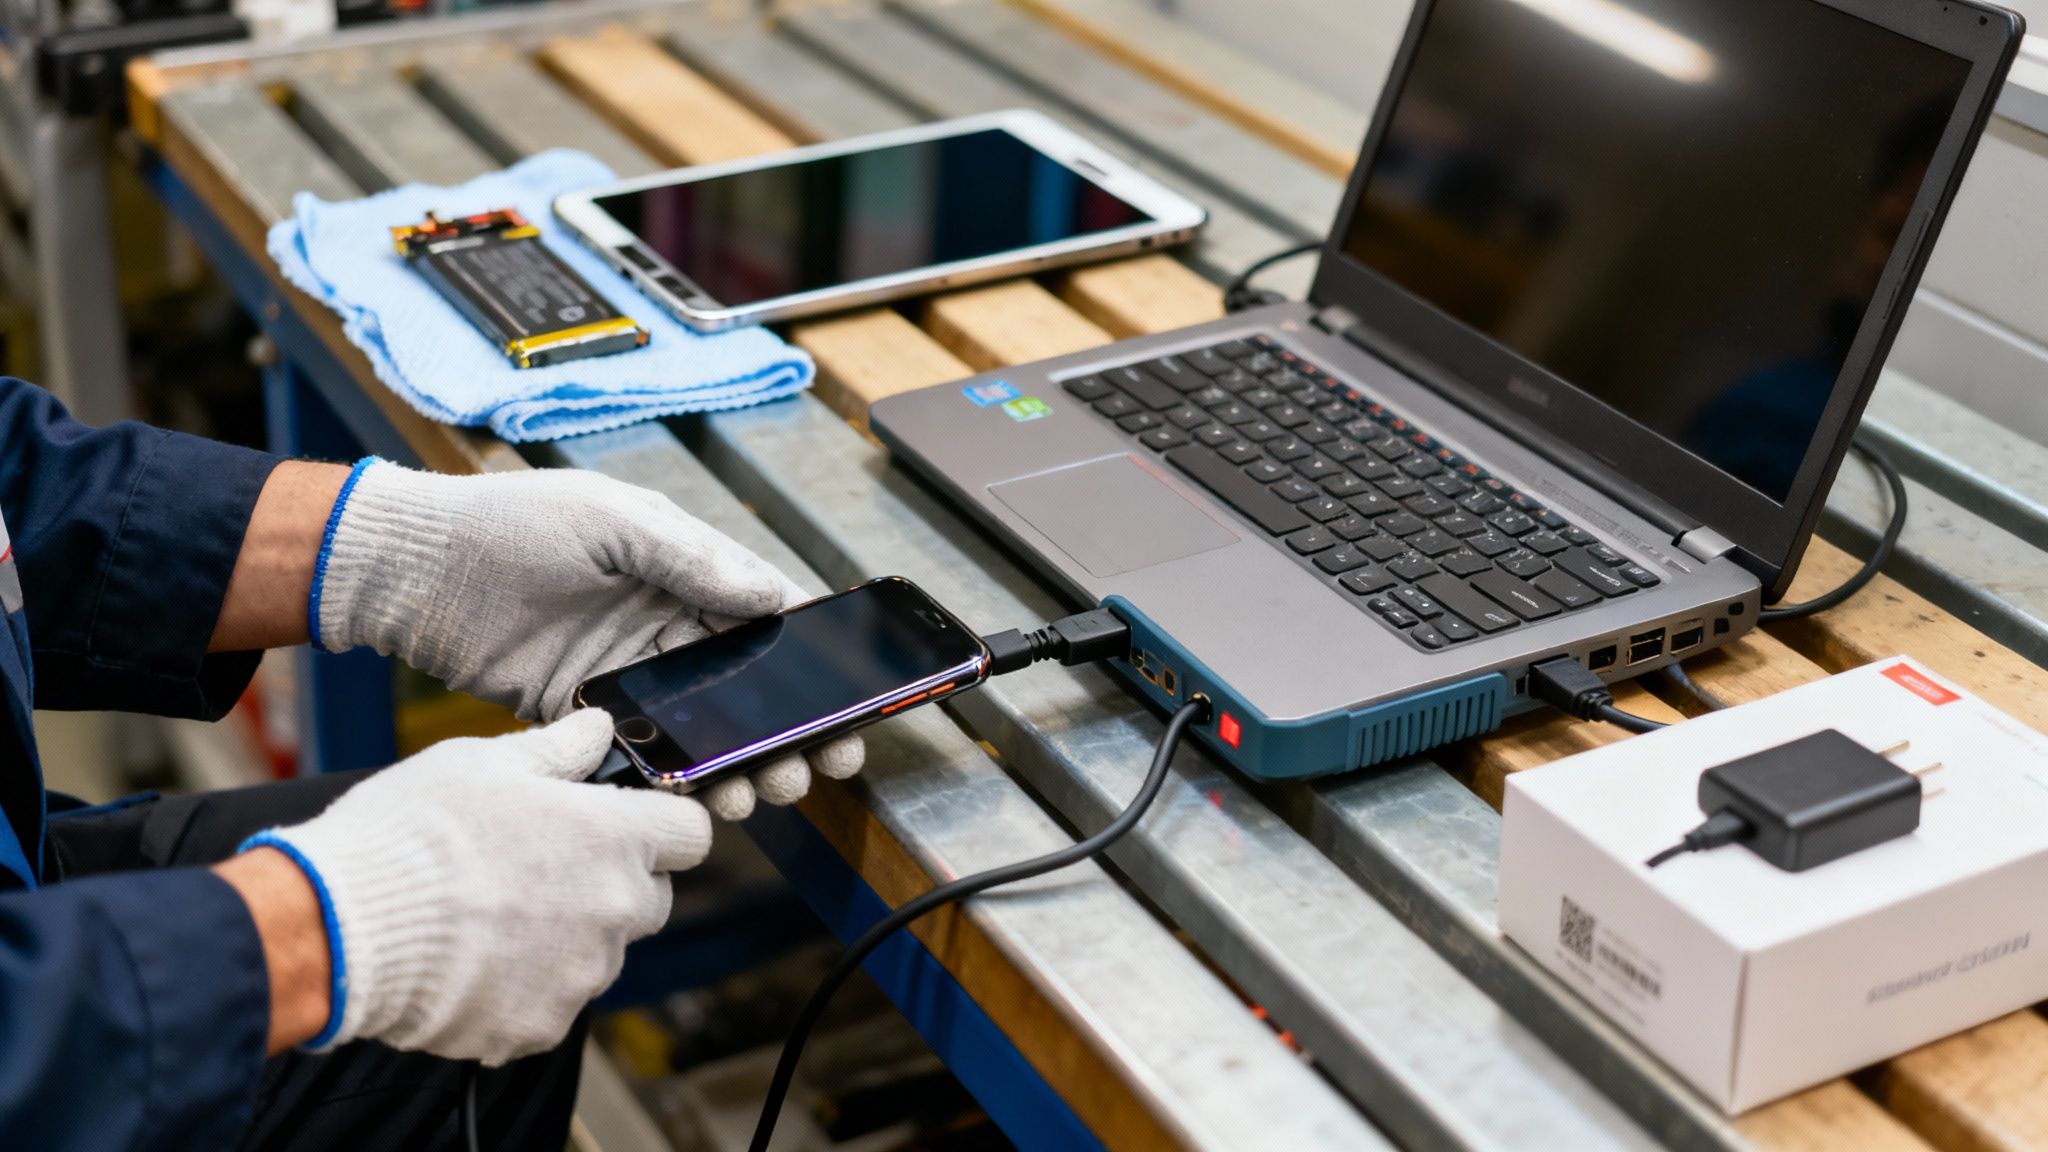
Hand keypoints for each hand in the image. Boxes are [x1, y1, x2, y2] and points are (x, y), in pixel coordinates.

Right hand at [243, 710, 707, 1063]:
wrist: (341, 928)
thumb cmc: (412, 834)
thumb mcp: (484, 761)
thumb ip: (558, 749)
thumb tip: (597, 731)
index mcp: (614, 839)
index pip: (690, 834)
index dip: (661, 824)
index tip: (626, 823)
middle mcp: (614, 912)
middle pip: (649, 898)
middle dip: (611, 882)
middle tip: (541, 867)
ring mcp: (580, 976)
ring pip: (598, 952)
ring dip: (565, 936)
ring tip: (489, 914)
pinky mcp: (540, 1026)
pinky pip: (551, 1001)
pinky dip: (522, 985)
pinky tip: (470, 958)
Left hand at [313, 460, 861, 818]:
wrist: (414, 569)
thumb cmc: (509, 522)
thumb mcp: (611, 520)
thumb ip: (691, 558)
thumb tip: (771, 595)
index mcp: (682, 572)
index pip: (765, 620)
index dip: (810, 664)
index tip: (846, 703)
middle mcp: (663, 625)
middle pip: (747, 686)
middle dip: (788, 730)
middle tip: (816, 765)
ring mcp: (625, 672)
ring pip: (703, 727)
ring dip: (738, 762)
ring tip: (761, 792)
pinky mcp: (580, 713)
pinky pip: (641, 751)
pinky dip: (673, 778)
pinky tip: (698, 797)